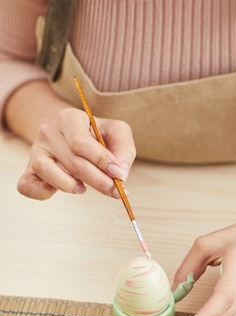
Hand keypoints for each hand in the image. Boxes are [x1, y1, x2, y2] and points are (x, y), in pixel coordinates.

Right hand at [17, 107, 135, 199]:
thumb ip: (124, 149)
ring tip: (83, 188)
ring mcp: (36, 151)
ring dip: (71, 186)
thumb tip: (121, 173)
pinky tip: (61, 190)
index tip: (120, 175)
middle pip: (72, 162)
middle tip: (115, 192)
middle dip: (98, 181)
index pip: (81, 142)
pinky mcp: (29, 170)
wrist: (70, 134)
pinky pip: (27, 185)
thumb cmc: (97, 135)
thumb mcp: (116, 132)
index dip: (102, 161)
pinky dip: (42, 193)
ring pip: (48, 172)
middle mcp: (48, 132)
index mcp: (69, 118)